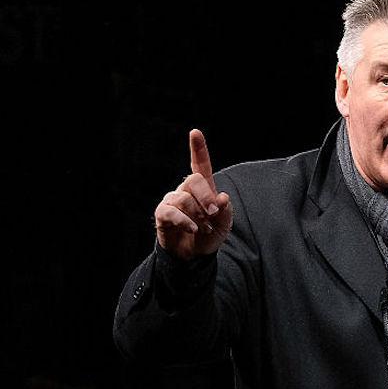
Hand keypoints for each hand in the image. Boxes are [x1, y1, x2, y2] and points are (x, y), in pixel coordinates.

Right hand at [154, 129, 232, 259]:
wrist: (195, 255)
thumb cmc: (210, 234)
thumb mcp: (225, 223)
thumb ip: (225, 209)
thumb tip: (221, 197)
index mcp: (203, 187)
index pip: (199, 164)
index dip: (198, 148)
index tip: (195, 133)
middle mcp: (186, 189)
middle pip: (193, 180)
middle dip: (206, 197)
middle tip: (213, 213)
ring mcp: (173, 200)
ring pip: (183, 198)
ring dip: (197, 215)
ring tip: (203, 228)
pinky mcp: (162, 214)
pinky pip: (170, 211)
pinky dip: (184, 221)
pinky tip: (192, 229)